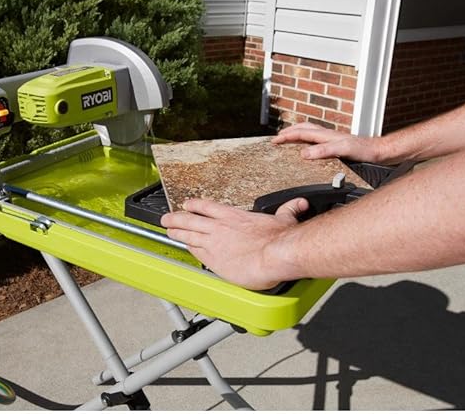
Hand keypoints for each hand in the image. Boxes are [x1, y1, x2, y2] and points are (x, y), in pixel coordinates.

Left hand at [160, 198, 307, 289]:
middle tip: (166, 218)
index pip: (208, 207)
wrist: (275, 254)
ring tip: (168, 231)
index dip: (195, 205)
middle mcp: (220, 227)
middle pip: (191, 219)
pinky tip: (183, 248)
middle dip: (176, 218)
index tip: (188, 205)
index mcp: (234, 216)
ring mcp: (214, 242)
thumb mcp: (285, 218)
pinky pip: (195, 252)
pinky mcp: (213, 259)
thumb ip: (288, 210)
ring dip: (176, 232)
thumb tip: (298, 204)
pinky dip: (187, 248)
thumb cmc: (280, 239)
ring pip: (188, 234)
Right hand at [272, 122, 386, 162]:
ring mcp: (333, 139)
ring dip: (298, 133)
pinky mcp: (338, 144)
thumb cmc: (365, 151)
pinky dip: (308, 140)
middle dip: (289, 132)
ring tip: (289, 137)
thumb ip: (324, 151)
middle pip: (304, 128)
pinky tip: (310, 147)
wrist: (380, 152)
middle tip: (277, 137)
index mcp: (326, 135)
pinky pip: (317, 139)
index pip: (301, 133)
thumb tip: (304, 153)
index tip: (274, 140)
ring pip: (310, 132)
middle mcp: (328, 135)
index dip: (287, 136)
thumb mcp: (343, 151)